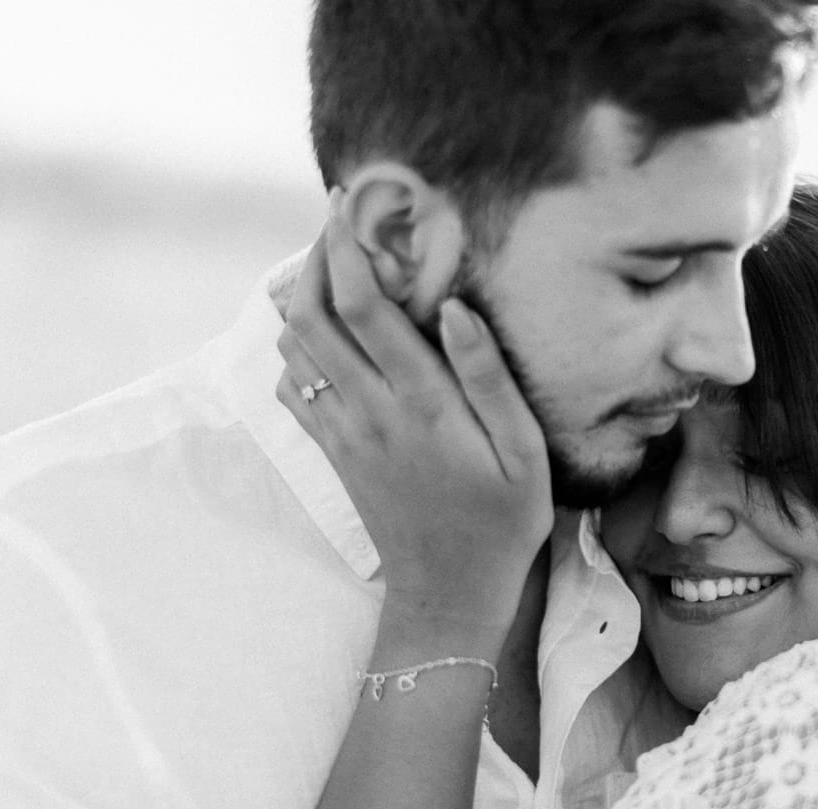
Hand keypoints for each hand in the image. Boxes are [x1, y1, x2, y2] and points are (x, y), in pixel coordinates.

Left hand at [275, 207, 551, 632]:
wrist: (447, 597)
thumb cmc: (501, 524)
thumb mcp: (524, 455)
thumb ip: (489, 379)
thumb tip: (456, 307)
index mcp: (419, 403)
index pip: (360, 306)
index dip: (345, 246)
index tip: (349, 203)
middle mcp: (368, 412)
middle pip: (310, 314)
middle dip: (314, 257)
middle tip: (337, 222)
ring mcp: (342, 434)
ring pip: (294, 346)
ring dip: (302, 297)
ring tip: (332, 265)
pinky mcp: (333, 453)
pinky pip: (293, 385)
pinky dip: (296, 345)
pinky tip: (324, 333)